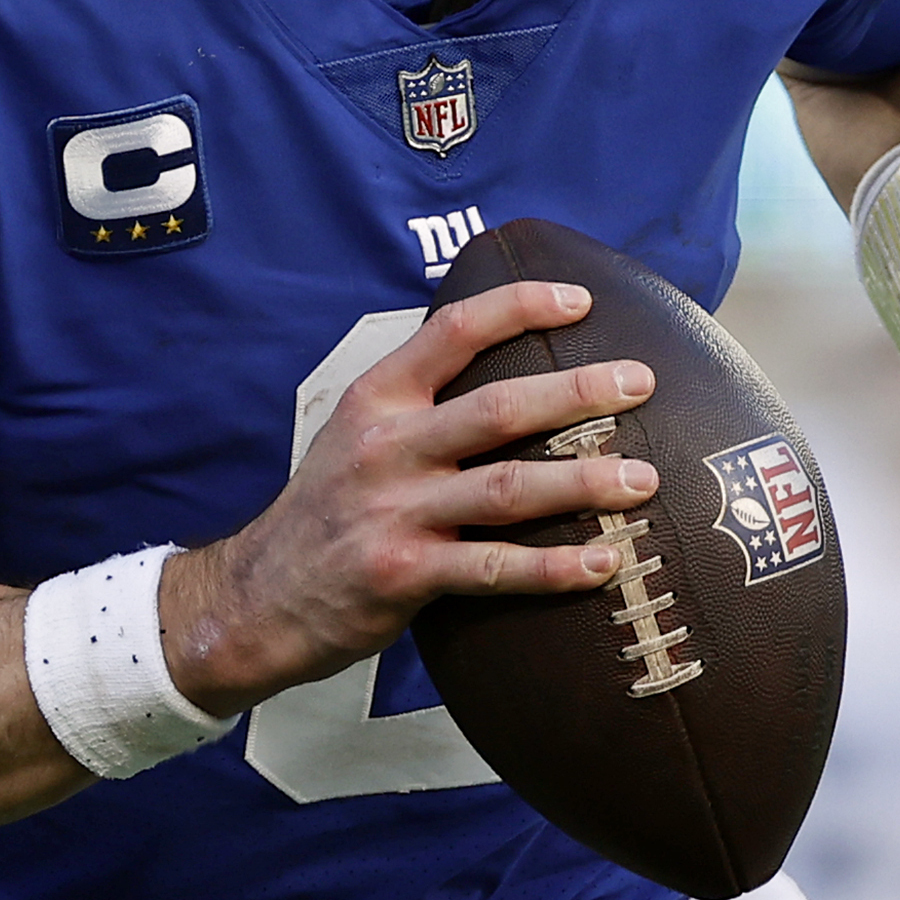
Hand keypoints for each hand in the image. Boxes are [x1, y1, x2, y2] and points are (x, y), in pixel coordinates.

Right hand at [163, 280, 656, 714]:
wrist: (256, 598)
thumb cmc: (326, 513)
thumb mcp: (353, 435)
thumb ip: (419, 403)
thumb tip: (511, 374)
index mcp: (377, 399)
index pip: (453, 330)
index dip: (520, 307)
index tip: (581, 301)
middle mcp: (386, 446)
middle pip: (498, 408)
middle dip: (578, 392)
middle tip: (641, 384)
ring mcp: (394, 512)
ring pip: (506, 489)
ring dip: (583, 482)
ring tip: (643, 481)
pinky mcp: (403, 575)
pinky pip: (493, 569)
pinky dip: (553, 568)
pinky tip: (603, 563)